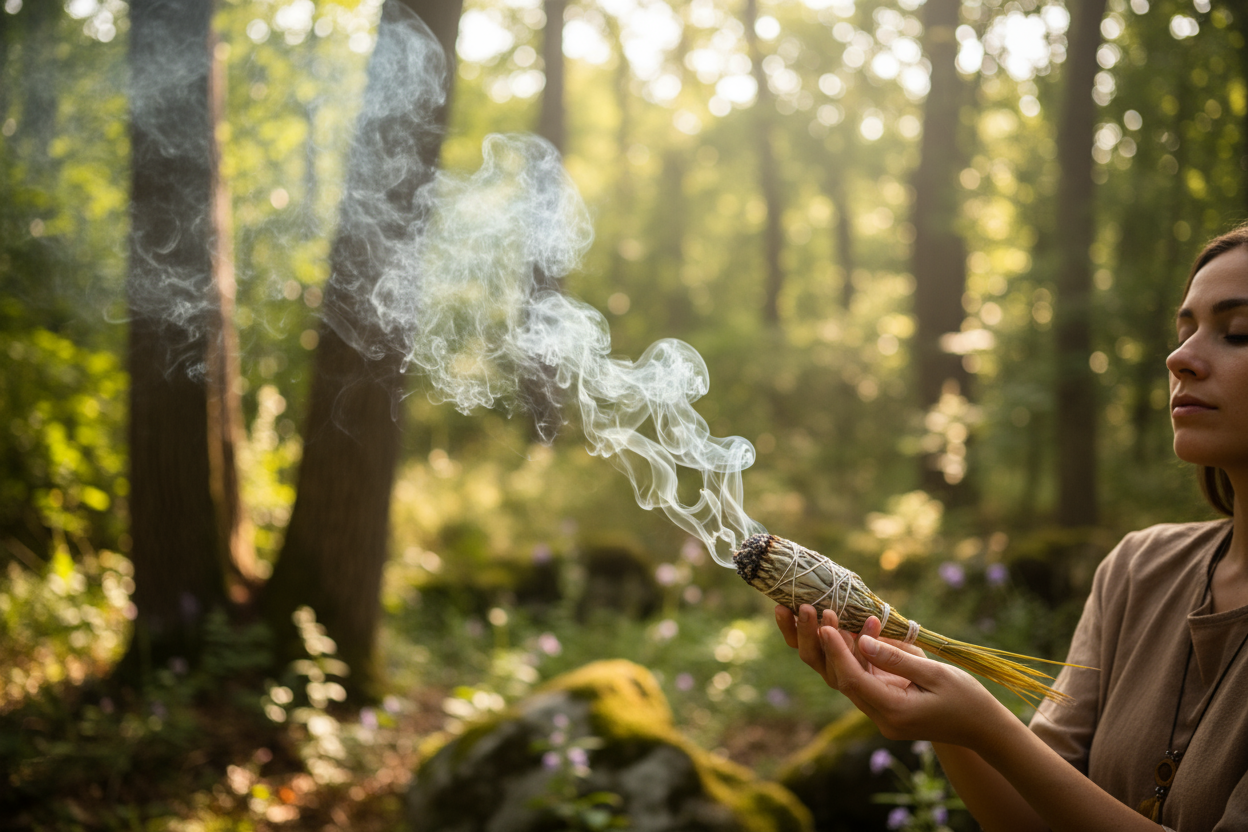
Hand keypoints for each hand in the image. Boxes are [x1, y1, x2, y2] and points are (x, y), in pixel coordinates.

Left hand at [775, 604, 1004, 747]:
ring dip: (837, 646)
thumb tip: (862, 640)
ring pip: (846, 678)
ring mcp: (880, 712)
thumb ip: (896, 659)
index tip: (824, 622)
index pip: (852, 680)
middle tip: (812, 611)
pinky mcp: (884, 703)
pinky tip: (861, 627)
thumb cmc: (966, 699)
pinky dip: (858, 653)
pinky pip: (862, 677)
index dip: (836, 650)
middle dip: (823, 645)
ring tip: (828, 612)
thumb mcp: (935, 675)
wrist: (982, 729)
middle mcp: (880, 716)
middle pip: (839, 680)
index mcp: (893, 712)